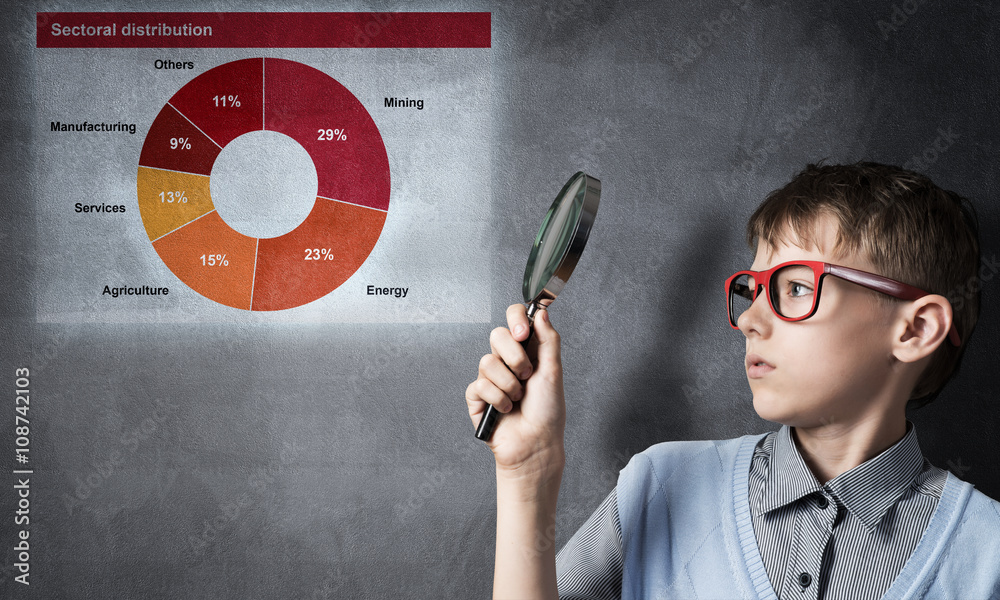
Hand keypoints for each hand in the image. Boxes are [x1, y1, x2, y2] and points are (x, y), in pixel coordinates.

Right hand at [466, 304, 565, 479]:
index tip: (522, 332)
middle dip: (514, 357)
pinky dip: (497, 399)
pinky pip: (479, 385)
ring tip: (518, 398)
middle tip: (526, 375)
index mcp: (527, 350)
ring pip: (487, 362)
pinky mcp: (477, 396)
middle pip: (497, 335)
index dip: (515, 319)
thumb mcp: (553, 371)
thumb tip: (541, 312)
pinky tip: (506, 409)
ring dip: (508, 384)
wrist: (536, 443)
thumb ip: (548, 339)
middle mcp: (507, 360)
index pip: (515, 319)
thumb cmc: (548, 412)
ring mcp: (491, 377)